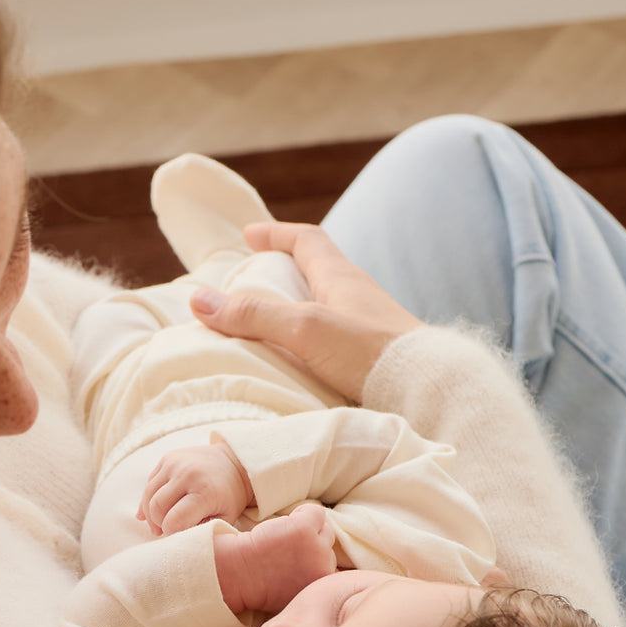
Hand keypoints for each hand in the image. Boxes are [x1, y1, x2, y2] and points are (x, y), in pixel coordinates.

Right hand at [138, 435, 254, 534]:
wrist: (234, 463)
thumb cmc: (230, 497)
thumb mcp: (223, 518)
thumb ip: (200, 530)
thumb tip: (172, 536)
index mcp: (205, 492)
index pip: (173, 521)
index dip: (171, 533)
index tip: (176, 536)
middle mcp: (187, 474)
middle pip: (156, 507)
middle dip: (158, 523)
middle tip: (165, 529)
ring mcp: (175, 463)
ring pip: (148, 494)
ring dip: (151, 512)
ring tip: (160, 520)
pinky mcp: (168, 457)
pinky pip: (150, 482)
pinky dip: (151, 497)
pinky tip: (158, 507)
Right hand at [189, 223, 421, 403]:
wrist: (427, 391)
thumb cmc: (368, 353)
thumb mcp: (303, 328)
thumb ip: (253, 315)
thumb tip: (198, 300)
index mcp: (342, 277)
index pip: (307, 241)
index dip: (276, 234)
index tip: (250, 235)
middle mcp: (358, 297)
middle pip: (318, 273)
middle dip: (285, 273)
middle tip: (255, 284)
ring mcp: (369, 329)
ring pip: (328, 309)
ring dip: (298, 312)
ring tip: (270, 330)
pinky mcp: (373, 360)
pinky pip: (336, 341)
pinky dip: (311, 344)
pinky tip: (300, 366)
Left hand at [213, 503, 338, 615]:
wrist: (238, 574)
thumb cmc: (260, 583)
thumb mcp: (296, 591)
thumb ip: (314, 578)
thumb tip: (327, 559)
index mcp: (321, 587)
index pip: (334, 567)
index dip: (316, 561)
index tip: (296, 563)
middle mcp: (324, 569)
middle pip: (329, 547)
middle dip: (312, 545)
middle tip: (286, 551)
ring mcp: (317, 549)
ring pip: (325, 530)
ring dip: (307, 529)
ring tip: (283, 540)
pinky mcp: (304, 530)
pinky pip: (315, 512)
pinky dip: (302, 513)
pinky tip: (282, 526)